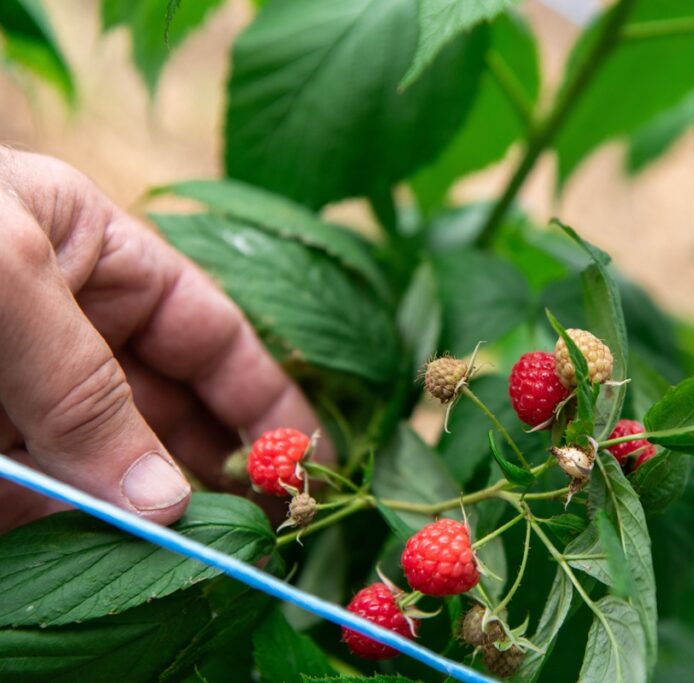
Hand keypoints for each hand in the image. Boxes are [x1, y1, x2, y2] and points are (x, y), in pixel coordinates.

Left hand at [0, 150, 323, 531]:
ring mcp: (13, 392)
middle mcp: (64, 325)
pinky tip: (108, 558)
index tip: (310, 459)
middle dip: (215, 466)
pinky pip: (31, 500)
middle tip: (260, 532)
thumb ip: (84, 387)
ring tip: (195, 555)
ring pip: (104, 464)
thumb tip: (166, 503)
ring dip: (148, 511)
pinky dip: (68, 533)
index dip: (264, 396)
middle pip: (166, 408)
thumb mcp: (8, 274)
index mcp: (95, 253)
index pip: (208, 332)